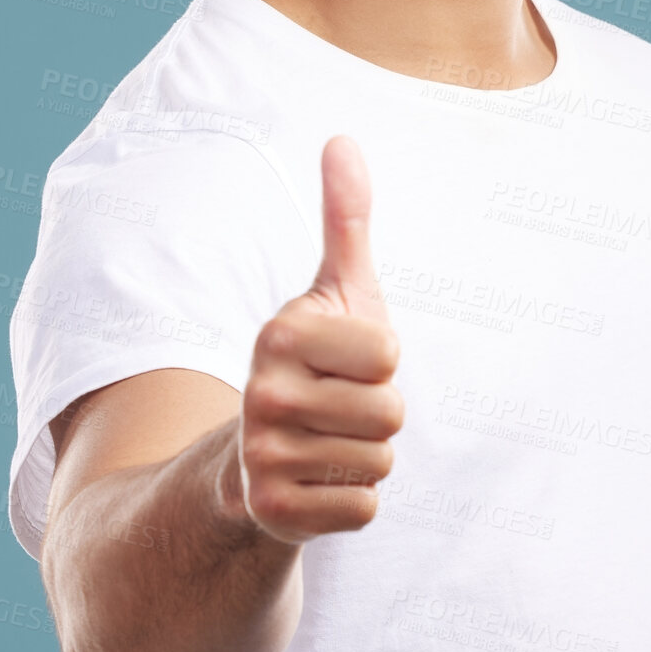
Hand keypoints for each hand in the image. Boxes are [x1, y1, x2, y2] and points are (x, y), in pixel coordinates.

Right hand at [235, 135, 403, 543]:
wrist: (259, 452)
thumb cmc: (318, 358)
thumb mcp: (336, 288)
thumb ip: (346, 217)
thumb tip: (342, 138)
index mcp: (281, 331)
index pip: (389, 353)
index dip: (381, 360)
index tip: (344, 360)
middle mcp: (261, 392)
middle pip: (391, 413)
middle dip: (379, 413)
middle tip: (338, 407)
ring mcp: (262, 455)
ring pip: (379, 461)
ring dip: (365, 455)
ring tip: (327, 441)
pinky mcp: (273, 512)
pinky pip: (364, 509)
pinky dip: (353, 500)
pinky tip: (317, 482)